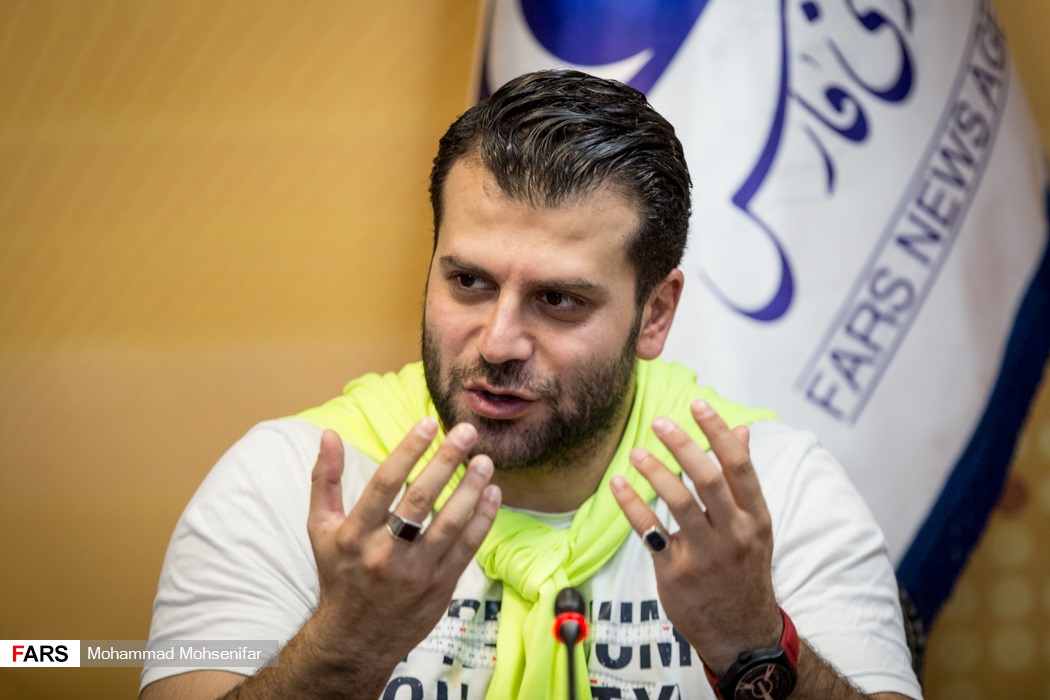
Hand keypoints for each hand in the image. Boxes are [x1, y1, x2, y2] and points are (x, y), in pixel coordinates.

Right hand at [307, 419, 501, 669]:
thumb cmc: (340, 574)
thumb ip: (324, 479)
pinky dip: (483, 520)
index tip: (428, 423)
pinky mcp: (440, 586)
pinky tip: (492, 494)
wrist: (355, 638)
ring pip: (450, 524)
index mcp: (354, 534)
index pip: (384, 484)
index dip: (408, 450)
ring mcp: (415, 571)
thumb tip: (329, 434)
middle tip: (466, 432)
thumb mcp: (321, 528)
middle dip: (446, 461)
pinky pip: (467, 548)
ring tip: (485, 461)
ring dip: (471, 489)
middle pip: (420, 500)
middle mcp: (384, 552)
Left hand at [610, 400, 780, 675]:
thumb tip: (743, 430)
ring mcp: (705, 554)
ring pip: (678, 502)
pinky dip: (631, 505)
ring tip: (635, 452)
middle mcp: (734, 533)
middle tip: (659, 421)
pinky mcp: (676, 572)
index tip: (697, 405)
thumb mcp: (754, 526)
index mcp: (755, 518)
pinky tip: (618, 484)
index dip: (718, 431)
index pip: (739, 465)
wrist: (740, 631)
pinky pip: (649, 531)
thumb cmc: (744, 569)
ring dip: (654, 471)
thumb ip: (744, 480)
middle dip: (682, 445)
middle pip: (708, 478)